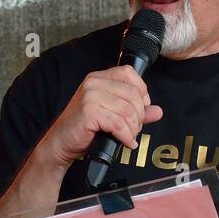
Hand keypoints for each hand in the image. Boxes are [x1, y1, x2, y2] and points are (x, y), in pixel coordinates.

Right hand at [36, 65, 163, 168]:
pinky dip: (125, 136)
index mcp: (98, 78)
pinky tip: (125, 142)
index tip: (142, 108)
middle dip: (139, 116)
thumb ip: (134, 111)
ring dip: (133, 129)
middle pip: (132, 95)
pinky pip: (118, 124)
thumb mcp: (111, 116)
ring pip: (127, 111)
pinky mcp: (89, 112)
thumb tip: (158, 111)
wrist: (60, 144)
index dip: (141, 91)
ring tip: (128, 137)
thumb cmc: (83, 129)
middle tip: (134, 129)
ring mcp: (90, 96)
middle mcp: (94, 83)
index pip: (129, 73)